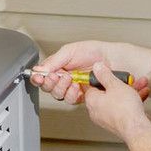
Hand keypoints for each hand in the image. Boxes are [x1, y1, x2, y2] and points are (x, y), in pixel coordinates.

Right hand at [30, 40, 150, 105]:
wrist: (112, 60)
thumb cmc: (95, 51)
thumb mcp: (70, 50)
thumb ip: (54, 60)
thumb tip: (39, 68)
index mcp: (59, 65)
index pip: (43, 74)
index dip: (38, 77)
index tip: (38, 76)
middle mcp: (64, 77)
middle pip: (48, 87)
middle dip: (50, 83)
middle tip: (57, 76)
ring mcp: (73, 87)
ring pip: (58, 95)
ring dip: (62, 88)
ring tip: (70, 79)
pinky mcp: (82, 95)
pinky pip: (70, 100)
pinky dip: (72, 94)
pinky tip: (77, 87)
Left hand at [83, 61, 150, 142]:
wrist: (136, 128)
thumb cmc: (125, 109)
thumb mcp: (115, 85)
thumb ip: (105, 75)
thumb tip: (97, 68)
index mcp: (92, 101)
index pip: (92, 85)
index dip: (103, 78)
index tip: (111, 74)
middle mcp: (96, 111)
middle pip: (107, 92)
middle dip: (122, 84)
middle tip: (129, 80)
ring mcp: (107, 118)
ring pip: (118, 100)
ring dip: (130, 91)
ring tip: (140, 85)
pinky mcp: (117, 123)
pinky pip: (123, 108)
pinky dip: (132, 101)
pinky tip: (142, 94)